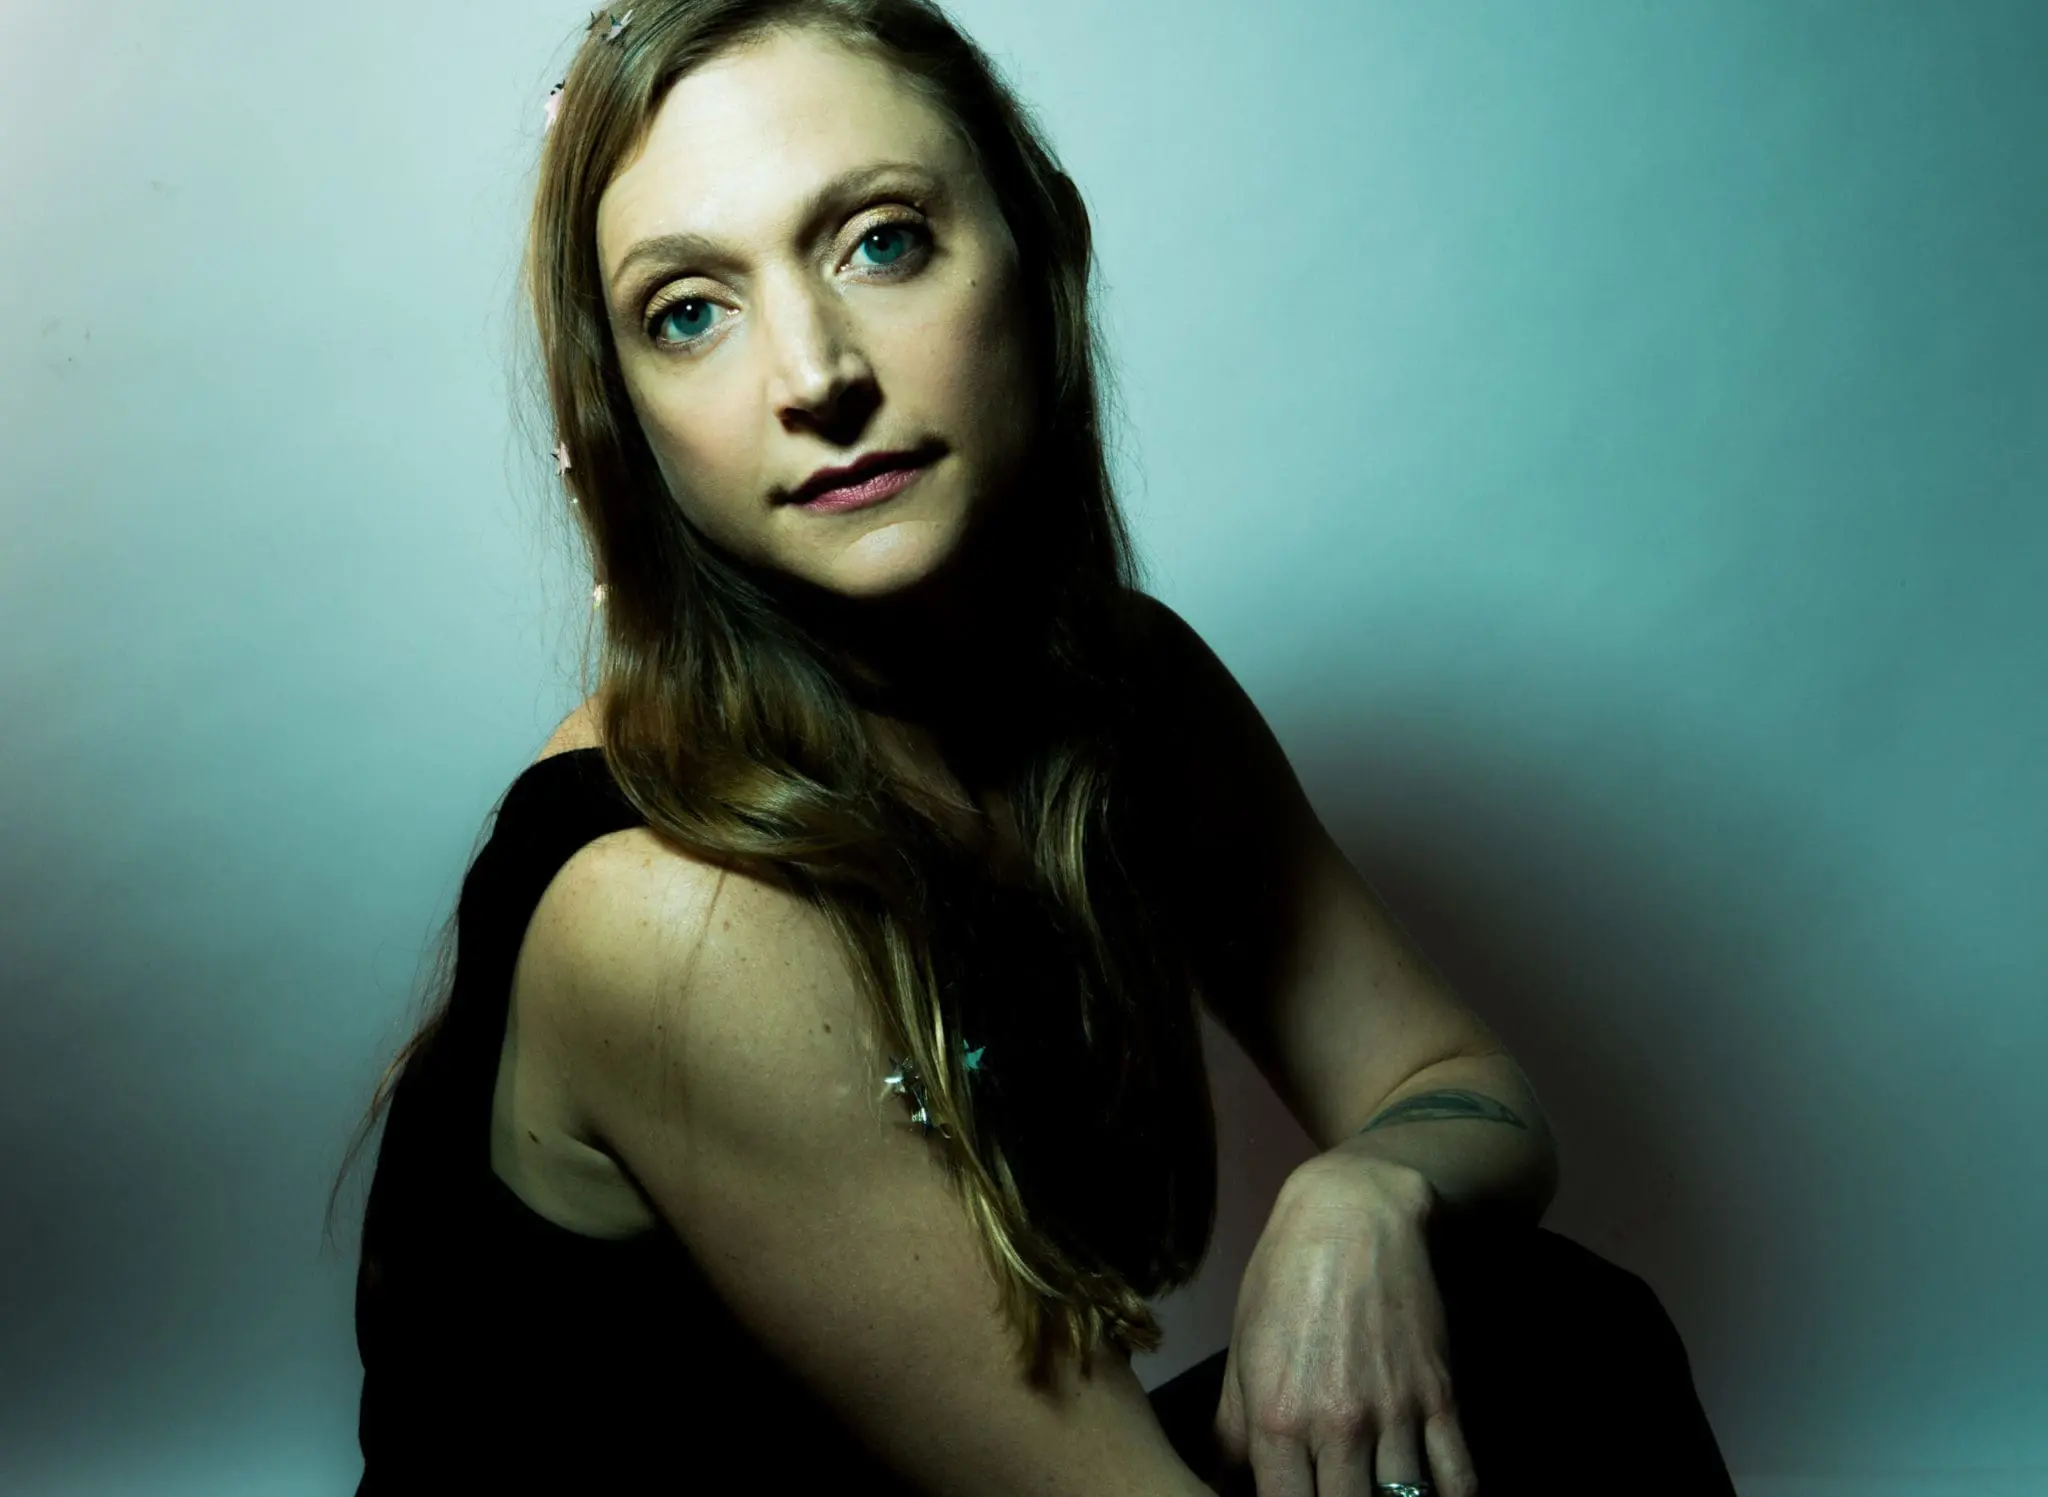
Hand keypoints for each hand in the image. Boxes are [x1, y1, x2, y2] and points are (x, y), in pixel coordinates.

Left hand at [1211, 1157, 1477, 1495]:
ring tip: (1376, 1495)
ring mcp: (1394, 1413)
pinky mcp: (1439, 1395)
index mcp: (1277, 1418)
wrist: (1352, 1214)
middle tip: (1336, 1496)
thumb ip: (1231, 1431)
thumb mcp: (1242, 1351)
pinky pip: (1458, 1475)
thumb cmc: (1284, 1279)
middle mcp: (1337, 1425)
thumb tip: (1221, 1486)